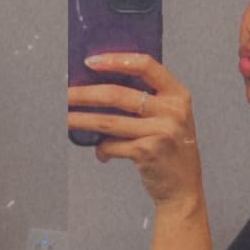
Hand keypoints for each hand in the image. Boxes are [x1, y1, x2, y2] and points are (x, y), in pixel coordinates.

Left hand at [68, 55, 202, 205]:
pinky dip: (102, 149)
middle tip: (66, 94)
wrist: (184, 189)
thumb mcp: (172, 118)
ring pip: (109, 121)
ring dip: (82, 120)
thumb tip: (104, 88)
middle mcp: (171, 111)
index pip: (145, 65)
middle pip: (119, 94)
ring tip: (66, 118)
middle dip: (86, 94)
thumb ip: (150, 100)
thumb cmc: (173, 151)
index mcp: (178, 95)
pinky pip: (113, 146)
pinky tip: (101, 153)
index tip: (91, 62)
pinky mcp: (147, 153)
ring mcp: (160, 132)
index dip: (116, 60)